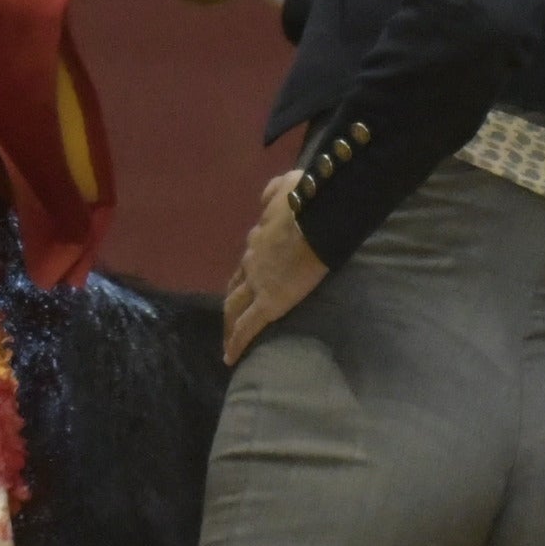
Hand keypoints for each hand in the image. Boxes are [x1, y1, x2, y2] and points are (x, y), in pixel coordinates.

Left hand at [220, 183, 326, 365]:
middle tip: (230, 318)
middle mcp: (251, 262)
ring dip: (228, 325)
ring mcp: (257, 284)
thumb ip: (272, 194)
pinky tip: (230, 358)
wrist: (316, 218)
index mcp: (259, 238)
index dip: (246, 273)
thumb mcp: (285, 187)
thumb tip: (264, 201)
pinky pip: (247, 328)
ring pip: (233, 308)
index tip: (247, 283)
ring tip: (228, 342)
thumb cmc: (307, 200)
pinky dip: (236, 343)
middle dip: (230, 304)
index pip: (248, 260)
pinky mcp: (268, 303)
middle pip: (234, 287)